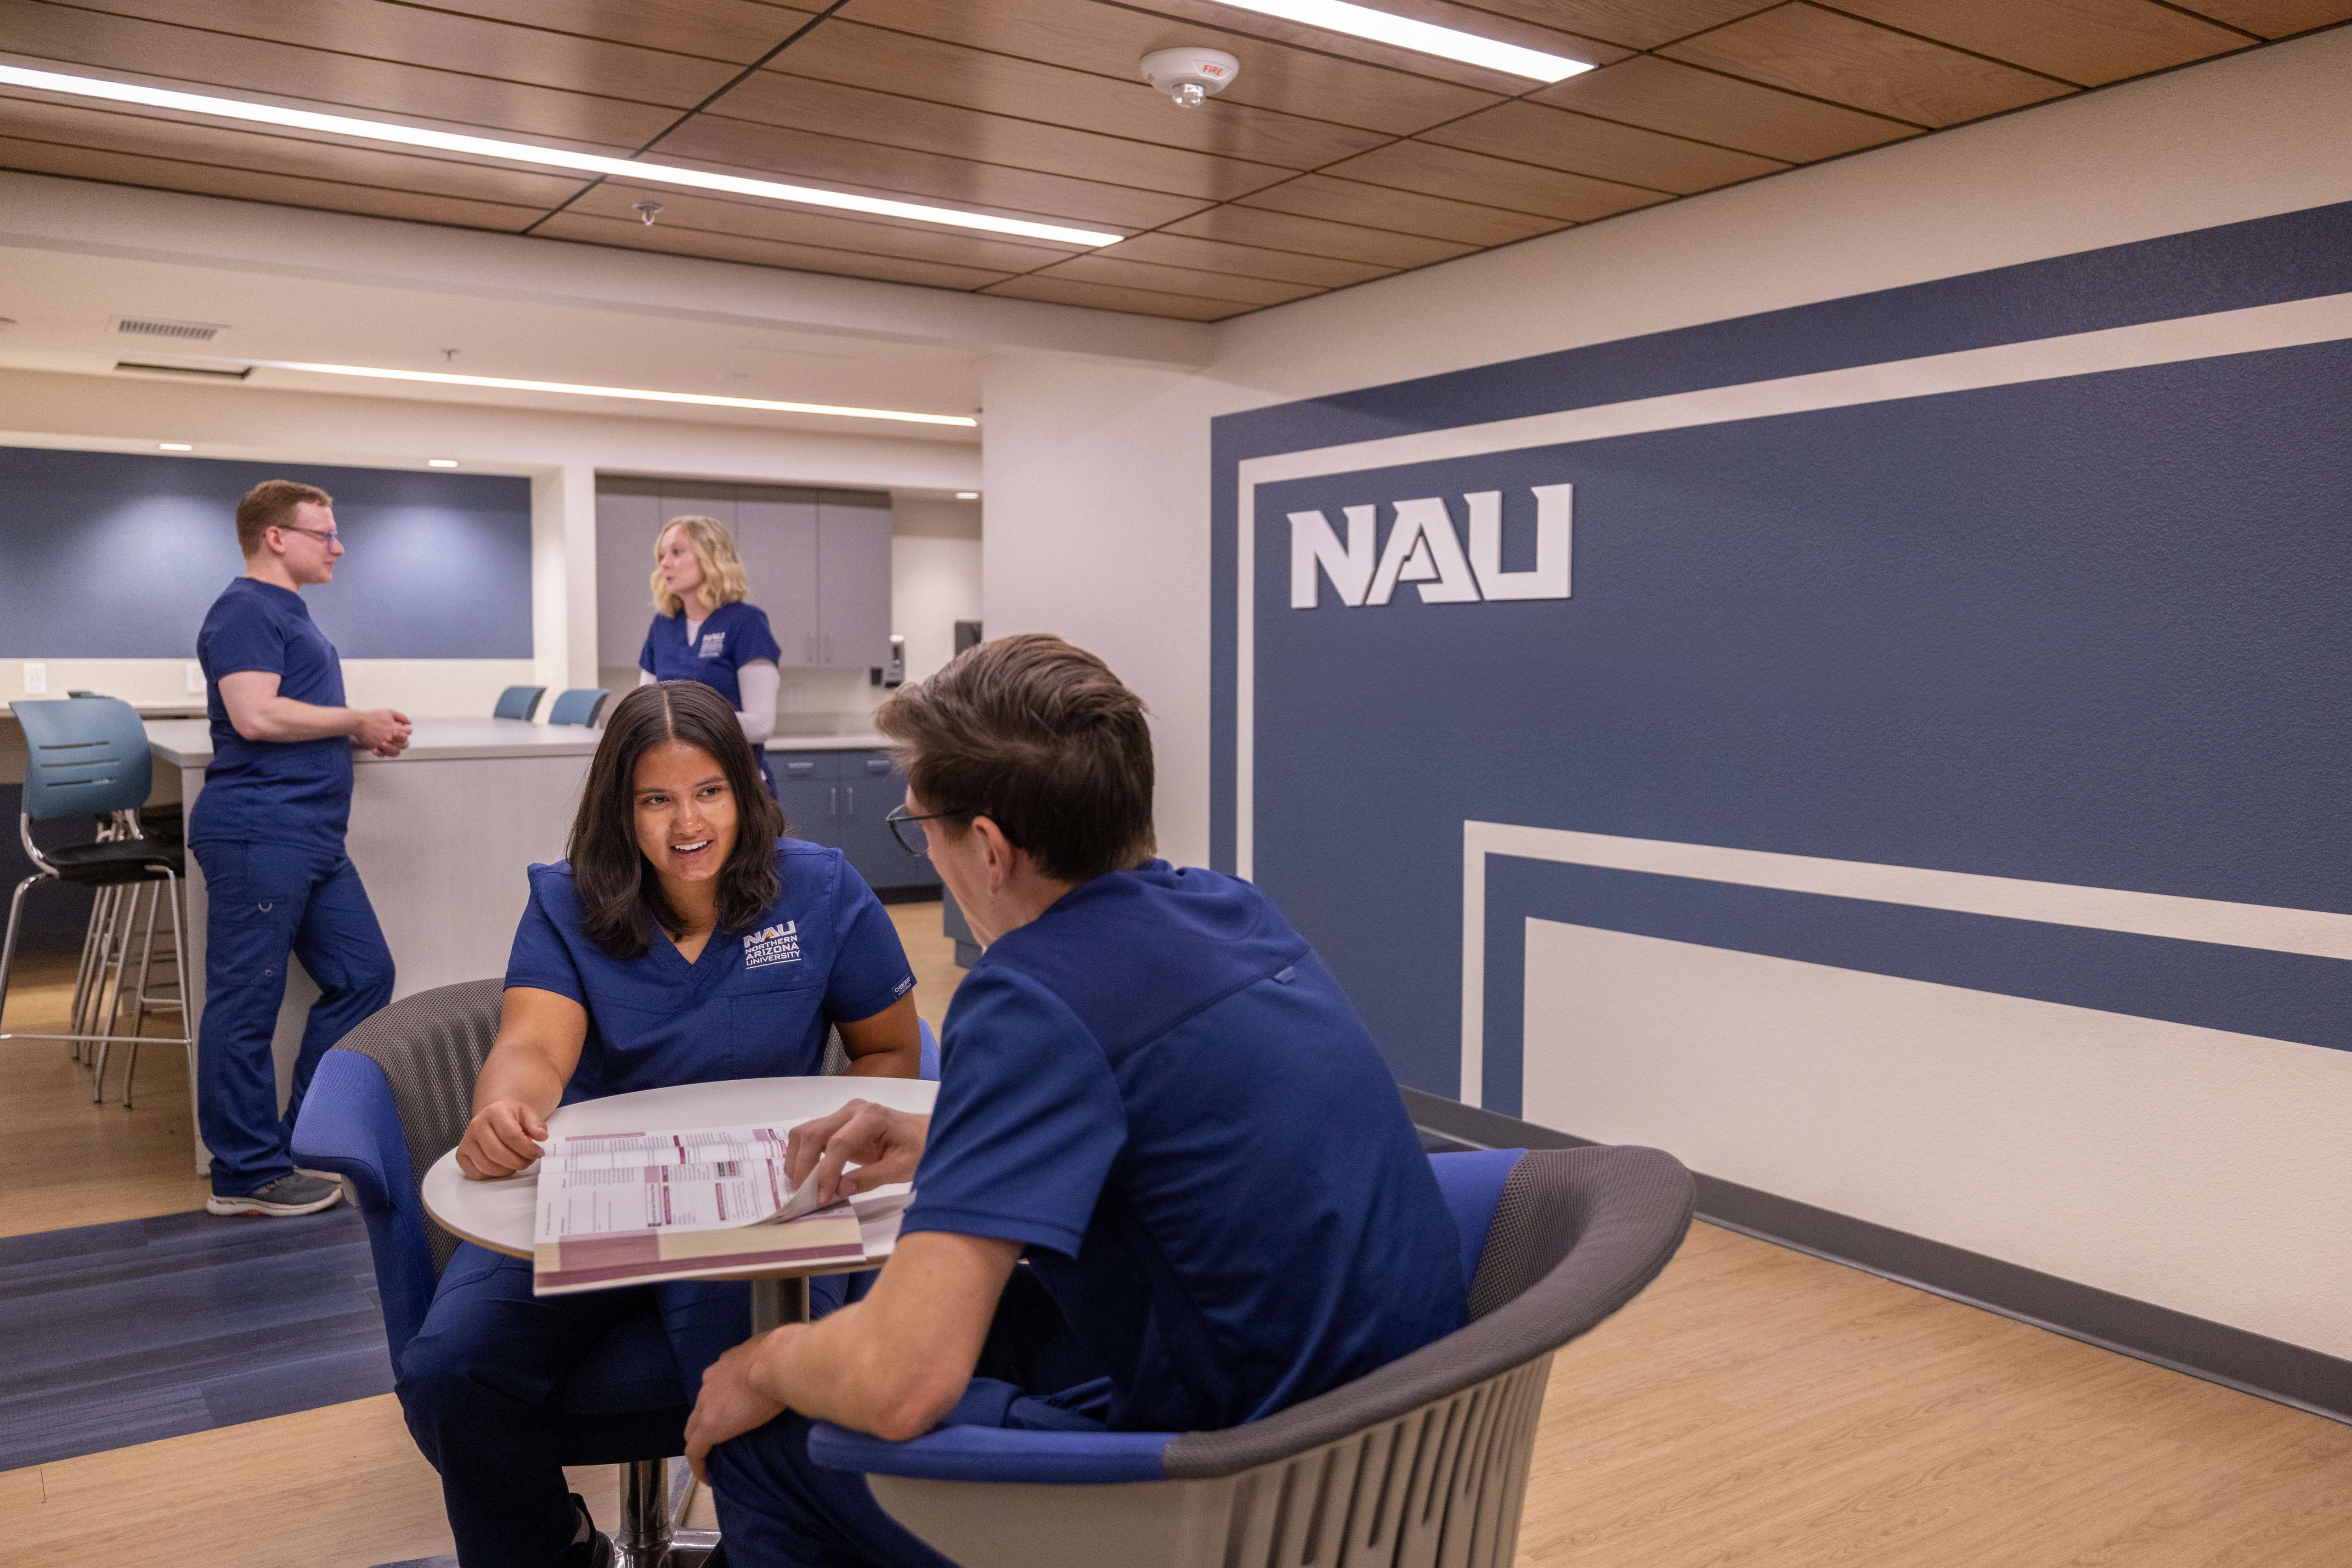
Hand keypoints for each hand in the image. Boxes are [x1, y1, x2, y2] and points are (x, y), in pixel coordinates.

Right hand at [354, 708, 410, 756]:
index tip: (402, 728)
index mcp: (395, 727)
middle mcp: (390, 737)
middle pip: (405, 744)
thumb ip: (401, 716)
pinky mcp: (376, 747)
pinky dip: (383, 753)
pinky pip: (383, 755)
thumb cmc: (373, 716)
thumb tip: (409, 723)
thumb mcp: (389, 712)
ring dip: (395, 748)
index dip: (407, 730)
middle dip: (403, 740)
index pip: (409, 732)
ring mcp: (383, 743)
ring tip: (391, 743)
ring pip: (396, 752)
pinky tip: (380, 748)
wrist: (358, 722)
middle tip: (397, 737)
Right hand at [456, 1098, 545, 1178]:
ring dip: (507, 1170)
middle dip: (518, 1162)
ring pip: (487, 1166)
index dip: (527, 1149)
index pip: (511, 1135)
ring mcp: (466, 1141)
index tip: (538, 1153)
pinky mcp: (461, 1155)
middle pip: (497, 1153)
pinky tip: (502, 1166)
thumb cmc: (511, 1117)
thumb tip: (541, 1135)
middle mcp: (476, 1125)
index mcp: (494, 1111)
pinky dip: (492, 1175)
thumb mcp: (527, 1114)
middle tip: (529, 1161)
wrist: (494, 1117)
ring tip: (517, 1162)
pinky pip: (477, 1174)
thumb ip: (536, 1124)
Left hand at [685, 1332, 790, 1482]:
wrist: (776, 1363)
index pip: (717, 1386)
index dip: (721, 1402)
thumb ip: (769, 1360)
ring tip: (714, 1456)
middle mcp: (710, 1381)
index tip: (733, 1414)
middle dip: (706, 1421)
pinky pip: (695, 1450)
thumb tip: (782, 1363)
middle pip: (700, 1408)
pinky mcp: (708, 1428)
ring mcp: (706, 1404)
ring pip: (694, 1427)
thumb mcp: (772, 1352)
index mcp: (726, 1365)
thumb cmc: (782, 1355)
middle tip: (722, 1437)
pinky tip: (707, 1477)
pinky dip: (699, 1464)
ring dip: (702, 1440)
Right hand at [785, 1100, 928, 1204]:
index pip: (838, 1143)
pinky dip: (802, 1156)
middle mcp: (852, 1110)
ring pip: (804, 1133)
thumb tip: (838, 1190)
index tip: (822, 1198)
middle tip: (807, 1196)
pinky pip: (810, 1137)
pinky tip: (809, 1176)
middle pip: (813, 1134)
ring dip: (797, 1161)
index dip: (826, 1172)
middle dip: (804, 1167)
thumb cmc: (919, 1148)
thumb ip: (871, 1178)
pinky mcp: (837, 1123)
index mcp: (872, 1117)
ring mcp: (842, 1114)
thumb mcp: (902, 1168)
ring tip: (804, 1188)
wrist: (924, 1133)